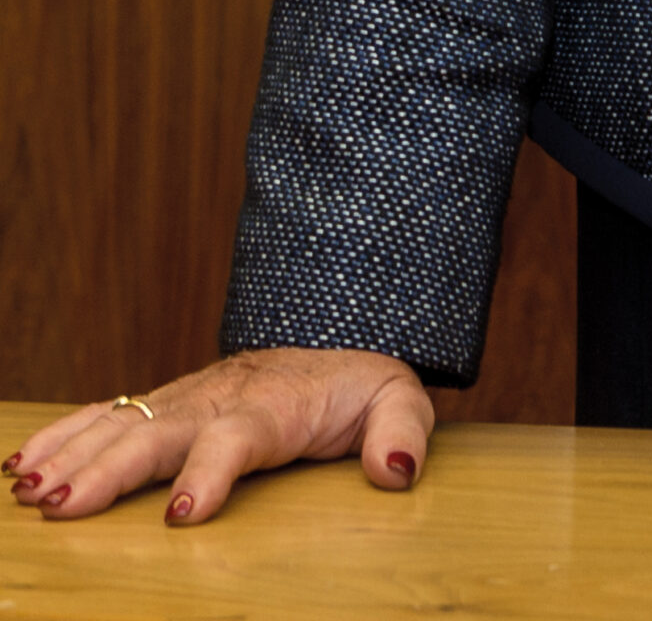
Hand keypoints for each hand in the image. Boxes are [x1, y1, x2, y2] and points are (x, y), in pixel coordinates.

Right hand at [7, 348, 433, 525]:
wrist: (335, 347)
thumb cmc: (360, 388)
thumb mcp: (397, 401)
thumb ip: (403, 431)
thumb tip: (396, 471)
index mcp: (274, 403)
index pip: (238, 434)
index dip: (210, 471)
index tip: (182, 514)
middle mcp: (220, 397)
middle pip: (160, 431)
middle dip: (110, 468)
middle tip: (63, 505)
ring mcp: (186, 399)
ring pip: (124, 423)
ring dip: (75, 454)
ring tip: (31, 488)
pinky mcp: (166, 406)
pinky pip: (109, 416)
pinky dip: (65, 434)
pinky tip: (25, 461)